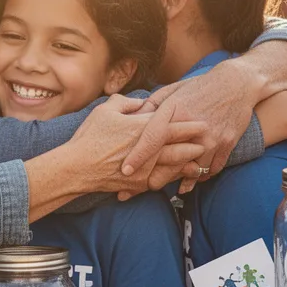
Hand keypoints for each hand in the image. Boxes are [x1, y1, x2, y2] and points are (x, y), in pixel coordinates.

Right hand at [71, 95, 206, 197]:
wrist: (78, 167)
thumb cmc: (90, 136)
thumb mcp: (106, 110)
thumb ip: (127, 102)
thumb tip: (141, 102)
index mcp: (143, 128)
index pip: (174, 126)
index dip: (191, 125)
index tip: (204, 124)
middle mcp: (149, 149)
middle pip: (181, 147)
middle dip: (196, 145)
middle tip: (209, 143)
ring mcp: (146, 169)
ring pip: (175, 167)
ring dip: (189, 164)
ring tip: (199, 163)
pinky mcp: (139, 184)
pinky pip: (161, 181)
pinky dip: (171, 180)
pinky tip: (177, 179)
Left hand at [122, 62, 249, 180]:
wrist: (236, 84)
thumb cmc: (198, 88)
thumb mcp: (172, 91)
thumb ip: (151, 107)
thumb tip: (130, 120)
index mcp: (176, 111)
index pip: (153, 137)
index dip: (138, 156)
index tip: (126, 171)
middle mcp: (194, 127)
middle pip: (171, 161)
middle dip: (154, 179)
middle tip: (140, 188)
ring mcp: (212, 138)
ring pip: (191, 171)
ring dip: (177, 181)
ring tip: (163, 187)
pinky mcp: (226, 145)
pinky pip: (211, 171)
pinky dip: (199, 178)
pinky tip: (188, 181)